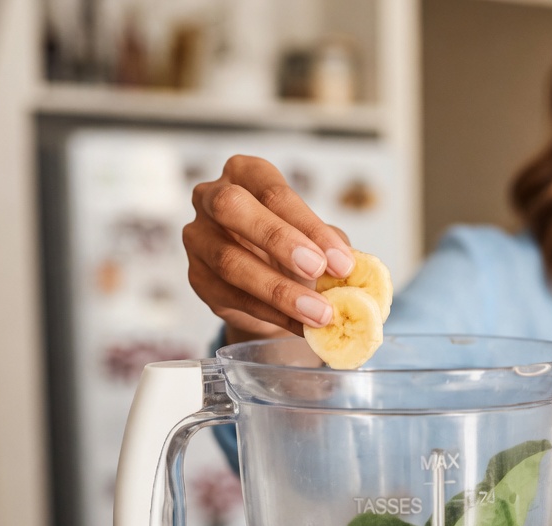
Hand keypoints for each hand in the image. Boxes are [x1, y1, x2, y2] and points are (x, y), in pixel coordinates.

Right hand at [183, 155, 355, 342]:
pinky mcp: (197, 278)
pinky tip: (301, 326)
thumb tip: (355, 266)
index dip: (311, 226)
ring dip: (279, 290)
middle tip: (318, 269)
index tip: (342, 261)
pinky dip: (272, 314)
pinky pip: (232, 297)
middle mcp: (212, 197)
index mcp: (247, 174)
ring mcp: (198, 237)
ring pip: (230, 261)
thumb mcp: (317, 239)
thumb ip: (333, 247)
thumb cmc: (292, 250)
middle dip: (278, 239)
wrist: (267, 288)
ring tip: (319, 312)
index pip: (275, 193)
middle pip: (233, 208)